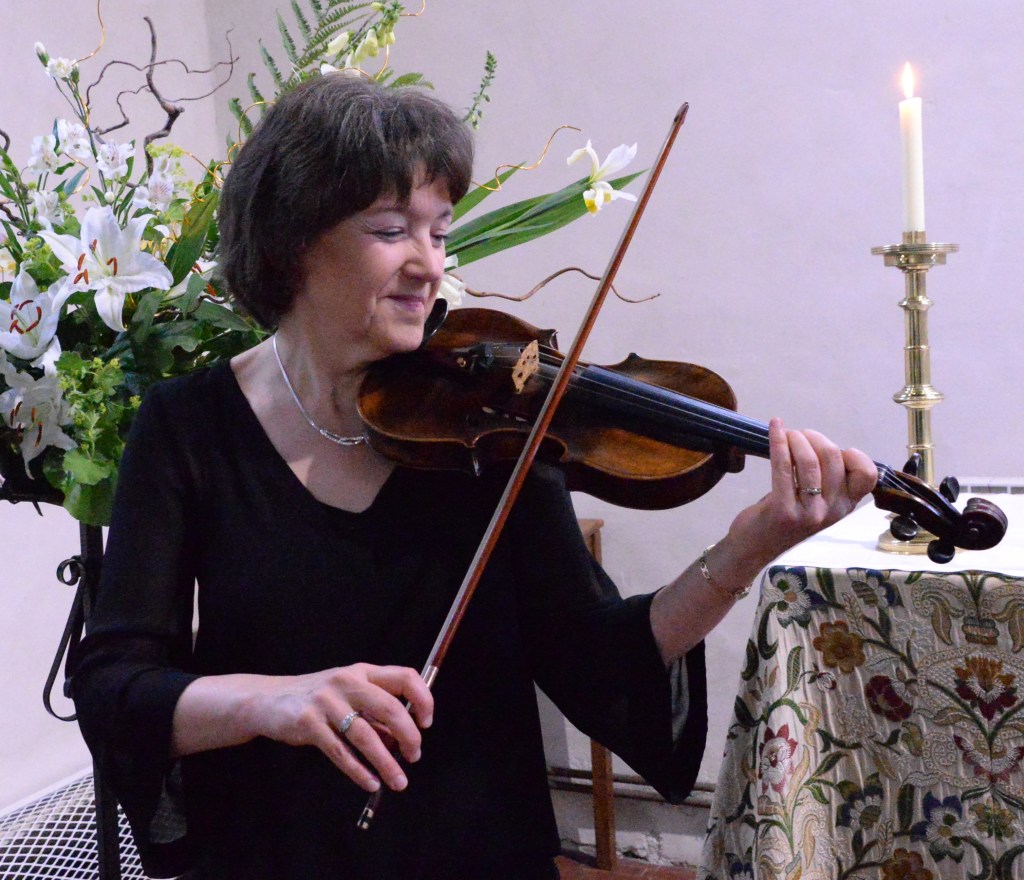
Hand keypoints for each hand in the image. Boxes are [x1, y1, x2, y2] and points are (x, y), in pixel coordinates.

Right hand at [255, 663, 433, 793]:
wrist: (269, 700)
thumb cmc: (317, 698)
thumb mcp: (348, 695)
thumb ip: (374, 713)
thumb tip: (401, 741)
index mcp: (362, 672)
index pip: (405, 677)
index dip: (423, 699)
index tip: (425, 723)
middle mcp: (347, 682)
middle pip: (390, 708)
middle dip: (409, 736)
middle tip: (415, 756)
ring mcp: (327, 702)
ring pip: (366, 736)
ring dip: (386, 762)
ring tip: (398, 781)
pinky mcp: (309, 723)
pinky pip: (340, 752)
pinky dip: (359, 771)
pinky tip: (370, 782)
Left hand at [728, 418, 877, 564]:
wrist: (754, 548)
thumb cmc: (785, 518)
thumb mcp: (815, 502)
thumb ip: (826, 480)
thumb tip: (820, 443)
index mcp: (845, 506)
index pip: (867, 475)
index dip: (853, 454)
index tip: (831, 450)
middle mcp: (832, 511)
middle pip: (833, 458)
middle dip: (815, 438)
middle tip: (799, 436)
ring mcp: (809, 512)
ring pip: (809, 461)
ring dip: (796, 439)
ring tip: (786, 434)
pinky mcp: (783, 510)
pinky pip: (783, 466)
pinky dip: (778, 441)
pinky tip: (775, 426)